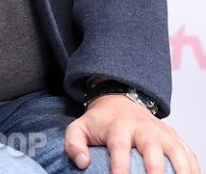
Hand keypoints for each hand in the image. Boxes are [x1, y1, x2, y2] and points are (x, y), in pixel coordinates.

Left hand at [64, 95, 199, 173]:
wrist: (120, 99)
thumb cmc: (100, 122)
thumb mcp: (80, 127)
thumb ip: (74, 144)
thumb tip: (82, 162)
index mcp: (118, 127)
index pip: (119, 146)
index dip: (120, 165)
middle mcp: (143, 128)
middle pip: (151, 147)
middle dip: (155, 168)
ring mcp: (161, 132)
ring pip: (175, 149)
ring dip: (181, 169)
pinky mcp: (174, 137)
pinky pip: (188, 152)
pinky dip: (193, 167)